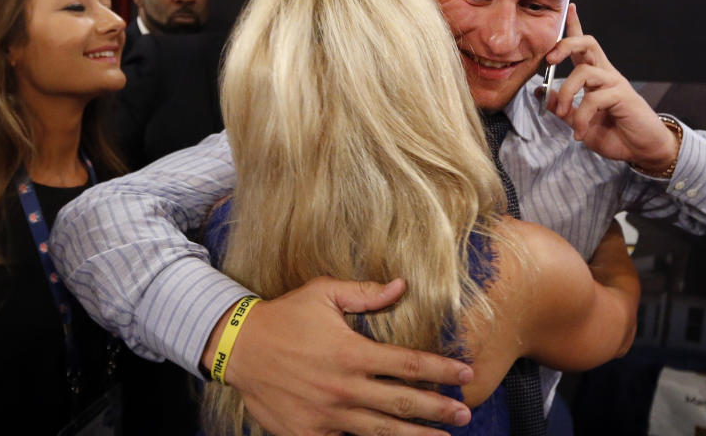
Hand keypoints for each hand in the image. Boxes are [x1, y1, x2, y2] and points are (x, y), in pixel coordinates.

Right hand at [203, 277, 472, 434]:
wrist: (238, 348)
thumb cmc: (285, 316)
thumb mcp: (324, 293)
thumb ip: (366, 293)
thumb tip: (402, 285)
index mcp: (352, 352)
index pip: (408, 364)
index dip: (441, 369)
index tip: (466, 374)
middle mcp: (344, 387)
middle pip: (403, 403)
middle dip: (438, 409)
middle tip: (465, 414)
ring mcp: (327, 415)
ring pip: (381, 431)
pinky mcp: (308, 433)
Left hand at [540, 4, 678, 173]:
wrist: (642, 150)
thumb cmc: (614, 134)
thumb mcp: (579, 122)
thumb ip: (562, 107)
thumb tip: (541, 91)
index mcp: (596, 77)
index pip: (584, 46)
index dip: (576, 26)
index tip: (569, 7)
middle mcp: (606, 75)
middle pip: (587, 43)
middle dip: (565, 44)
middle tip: (549, 60)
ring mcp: (615, 83)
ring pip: (583, 71)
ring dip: (566, 94)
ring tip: (564, 115)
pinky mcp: (622, 96)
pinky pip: (593, 99)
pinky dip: (581, 118)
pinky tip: (580, 133)